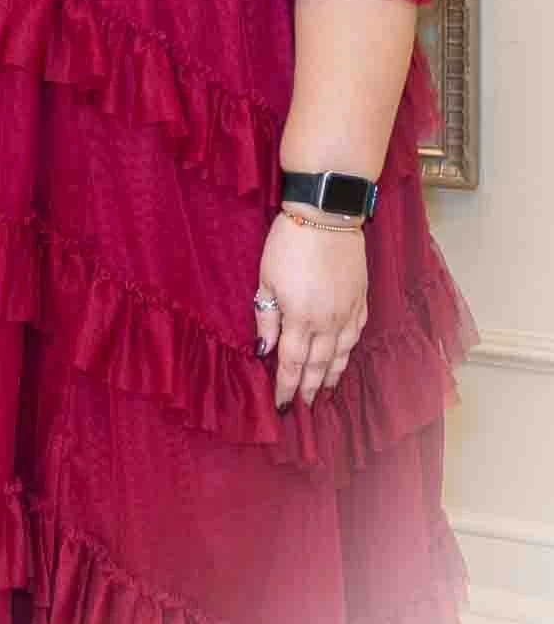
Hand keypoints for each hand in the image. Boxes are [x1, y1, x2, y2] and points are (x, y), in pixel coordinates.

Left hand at [253, 215, 367, 410]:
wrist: (327, 216)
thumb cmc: (288, 245)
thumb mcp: (266, 279)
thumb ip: (266, 317)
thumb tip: (263, 351)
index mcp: (300, 318)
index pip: (292, 363)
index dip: (286, 386)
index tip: (282, 407)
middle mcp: (327, 322)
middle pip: (319, 365)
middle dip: (310, 388)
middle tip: (306, 408)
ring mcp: (348, 312)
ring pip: (341, 354)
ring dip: (333, 376)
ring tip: (327, 393)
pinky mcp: (361, 300)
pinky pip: (356, 335)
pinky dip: (349, 352)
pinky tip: (344, 358)